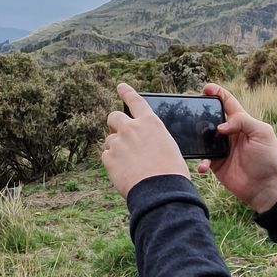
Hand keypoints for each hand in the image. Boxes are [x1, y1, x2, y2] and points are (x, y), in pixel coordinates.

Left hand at [102, 83, 188, 198]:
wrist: (160, 191)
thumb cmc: (171, 172)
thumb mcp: (168, 147)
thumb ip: (151, 138)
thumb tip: (140, 143)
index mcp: (150, 123)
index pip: (136, 100)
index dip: (127, 92)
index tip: (120, 86)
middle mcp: (131, 128)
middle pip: (113, 116)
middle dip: (114, 123)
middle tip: (117, 133)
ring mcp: (117, 142)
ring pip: (109, 139)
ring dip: (115, 147)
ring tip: (129, 163)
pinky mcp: (108, 157)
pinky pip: (105, 156)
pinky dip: (112, 162)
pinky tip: (124, 172)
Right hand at [194, 83, 276, 212]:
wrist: (264, 188)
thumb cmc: (268, 159)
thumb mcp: (262, 133)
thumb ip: (243, 122)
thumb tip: (220, 125)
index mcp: (242, 122)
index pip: (228, 102)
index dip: (217, 93)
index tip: (206, 88)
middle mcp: (230, 133)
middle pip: (211, 117)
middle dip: (200, 113)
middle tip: (191, 112)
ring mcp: (221, 148)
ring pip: (203, 137)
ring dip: (197, 138)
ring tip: (196, 141)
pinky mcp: (216, 163)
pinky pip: (203, 159)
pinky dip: (201, 161)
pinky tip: (204, 166)